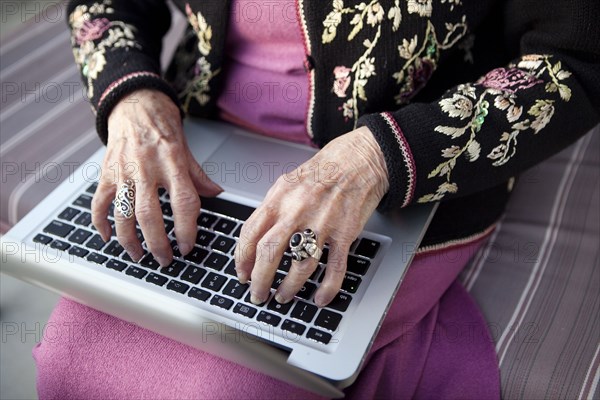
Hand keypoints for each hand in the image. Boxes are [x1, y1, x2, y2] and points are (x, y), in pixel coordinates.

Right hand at [92, 89, 222, 265]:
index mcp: (172, 162)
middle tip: (165, 259)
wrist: (134, 101)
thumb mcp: (186, 147)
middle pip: (149, 215)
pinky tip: (107, 237)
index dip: (187, 229)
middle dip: (157, 243)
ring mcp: (123, 171)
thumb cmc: (161, 123)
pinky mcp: (106, 172)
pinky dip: (101, 223)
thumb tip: (217, 194)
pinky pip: (99, 203)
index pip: (183, 202)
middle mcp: (147, 167)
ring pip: (122, 214)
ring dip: (130, 240)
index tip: (187, 246)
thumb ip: (198, 175)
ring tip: (139, 255)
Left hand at [235, 126, 388, 306]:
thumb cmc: (324, 170)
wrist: (359, 159)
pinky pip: (335, 267)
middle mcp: (297, 211)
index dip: (242, 259)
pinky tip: (320, 298)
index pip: (250, 234)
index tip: (242, 273)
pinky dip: (327, 288)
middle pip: (269, 253)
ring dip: (289, 287)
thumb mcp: (288, 182)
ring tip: (283, 297)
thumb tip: (256, 238)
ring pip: (300, 266)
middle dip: (260, 280)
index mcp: (278, 198)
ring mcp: (322, 223)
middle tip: (258, 294)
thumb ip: (272, 208)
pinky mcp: (345, 233)